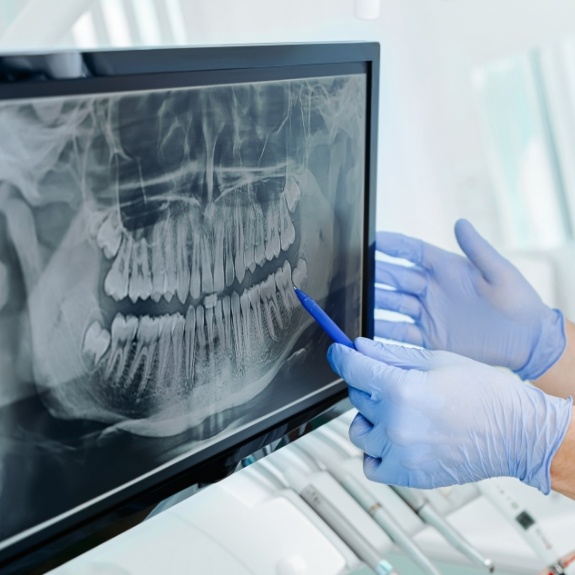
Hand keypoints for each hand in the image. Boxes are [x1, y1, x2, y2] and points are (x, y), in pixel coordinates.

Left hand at [327, 337, 571, 491]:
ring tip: (397, 412)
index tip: (339, 352)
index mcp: (403, 390)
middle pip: (356, 397)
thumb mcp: (436, 360)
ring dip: (370, 418)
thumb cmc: (485, 394)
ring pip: (358, 430)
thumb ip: (391, 355)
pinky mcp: (407, 474)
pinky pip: (370, 464)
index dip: (341, 356)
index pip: (353, 370)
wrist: (516, 432)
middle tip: (394, 382)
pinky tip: (395, 438)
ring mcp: (400, 452)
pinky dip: (376, 450)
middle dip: (368, 385)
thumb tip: (360, 348)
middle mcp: (397, 424)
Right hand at [375, 219, 564, 379]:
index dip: (393, 245)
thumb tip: (460, 222)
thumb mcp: (499, 273)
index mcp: (446, 269)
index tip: (373, 240)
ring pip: (392, 304)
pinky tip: (368, 328)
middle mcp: (431, 289)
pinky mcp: (428, 337)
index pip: (412, 251)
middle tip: (355, 272)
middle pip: (395, 278)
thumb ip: (477, 249)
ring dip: (375, 302)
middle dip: (375, 274)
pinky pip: (400, 333)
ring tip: (356, 302)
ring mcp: (427, 313)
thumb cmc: (518, 302)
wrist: (527, 342)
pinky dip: (383, 331)